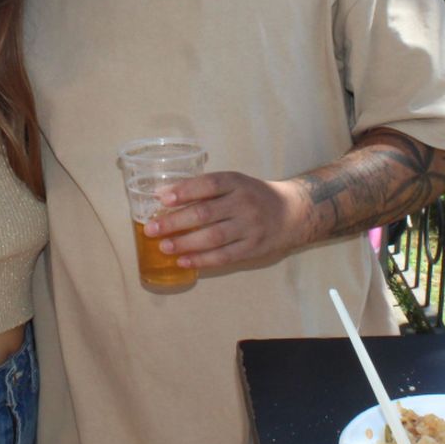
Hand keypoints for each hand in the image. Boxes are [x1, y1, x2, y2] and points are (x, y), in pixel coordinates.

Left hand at [146, 172, 312, 269]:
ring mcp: (250, 228)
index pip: (208, 184)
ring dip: (185, 243)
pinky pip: (224, 257)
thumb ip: (205, 188)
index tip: (161, 198)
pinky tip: (183, 261)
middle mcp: (244, 204)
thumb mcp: (235, 183)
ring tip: (164, 247)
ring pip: (213, 237)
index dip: (184, 191)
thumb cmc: (253, 196)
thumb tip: (164, 196)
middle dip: (175, 222)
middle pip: (205, 213)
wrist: (292, 213)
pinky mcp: (252, 248)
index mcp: (237, 183)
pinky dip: (201, 260)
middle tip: (151, 229)